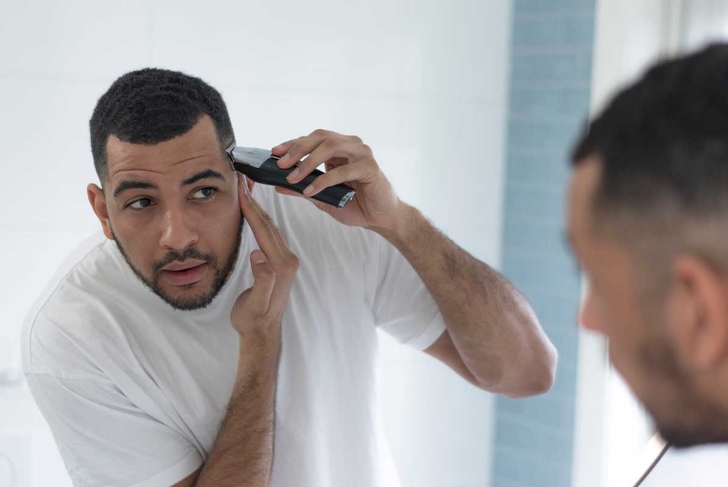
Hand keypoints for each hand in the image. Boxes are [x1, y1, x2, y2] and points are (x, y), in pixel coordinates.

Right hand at [230, 174, 298, 349]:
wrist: (262, 332)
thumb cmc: (253, 320)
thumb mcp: (255, 304)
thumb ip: (262, 281)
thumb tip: (259, 256)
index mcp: (281, 266)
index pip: (265, 232)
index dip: (252, 210)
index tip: (241, 191)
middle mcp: (287, 260)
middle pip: (269, 225)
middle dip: (255, 202)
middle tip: (243, 181)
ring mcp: (285, 261)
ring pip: (270, 228)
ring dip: (258, 209)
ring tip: (246, 191)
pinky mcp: (280, 263)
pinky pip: (270, 236)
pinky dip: (260, 221)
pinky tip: (253, 214)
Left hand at [272, 129, 403, 230]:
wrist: (380, 219)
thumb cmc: (355, 205)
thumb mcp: (323, 197)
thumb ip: (303, 188)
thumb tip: (278, 185)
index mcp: (340, 147)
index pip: (313, 139)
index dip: (293, 143)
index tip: (275, 153)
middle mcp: (351, 145)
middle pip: (320, 137)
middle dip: (298, 149)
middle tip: (282, 165)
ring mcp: (362, 153)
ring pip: (330, 147)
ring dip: (308, 162)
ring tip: (294, 178)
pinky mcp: (370, 167)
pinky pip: (342, 170)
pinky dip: (324, 180)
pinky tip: (311, 190)